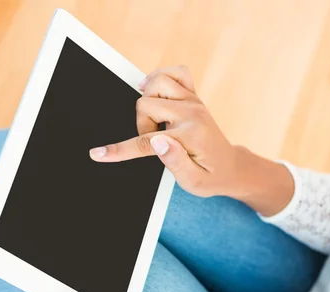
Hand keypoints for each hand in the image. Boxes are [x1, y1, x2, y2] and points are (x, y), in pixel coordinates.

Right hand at [89, 65, 295, 215]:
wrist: (230, 166)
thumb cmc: (211, 176)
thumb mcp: (193, 181)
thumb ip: (175, 162)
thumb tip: (157, 140)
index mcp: (189, 136)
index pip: (146, 141)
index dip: (119, 150)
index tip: (98, 154)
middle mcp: (192, 112)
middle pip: (145, 104)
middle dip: (141, 125)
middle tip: (154, 141)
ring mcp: (194, 100)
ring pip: (156, 82)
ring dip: (148, 101)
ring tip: (156, 121)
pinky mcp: (194, 95)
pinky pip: (176, 72)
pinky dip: (161, 77)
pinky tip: (155, 93)